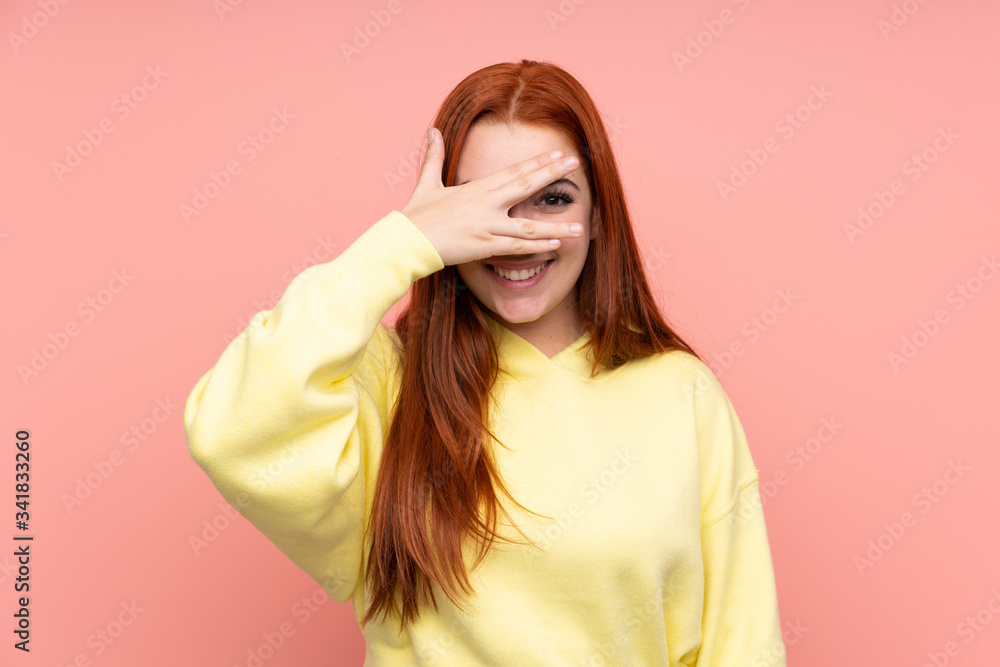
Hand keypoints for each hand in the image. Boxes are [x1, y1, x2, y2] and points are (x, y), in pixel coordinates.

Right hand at [400, 127, 584, 266]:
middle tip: (575, 164)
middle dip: (552, 173)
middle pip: (525, 185)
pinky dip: (537, 246)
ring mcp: (486, 225)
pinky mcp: (483, 245)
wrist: (404, 241)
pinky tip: (556, 245)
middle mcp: (485, 203)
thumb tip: (432, 131)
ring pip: (528, 225)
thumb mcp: (426, 183)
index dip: (538, 162)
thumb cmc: (415, 215)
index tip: (558, 153)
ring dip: (556, 226)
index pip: (514, 171)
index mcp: (476, 188)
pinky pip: (516, 247)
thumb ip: (435, 157)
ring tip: (580, 226)